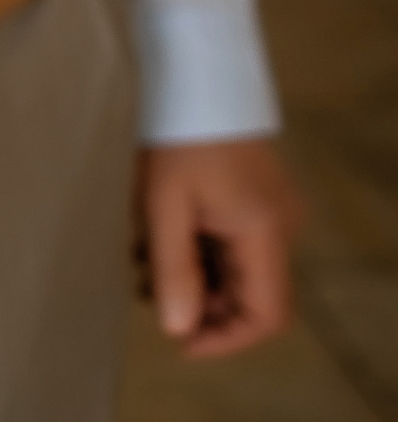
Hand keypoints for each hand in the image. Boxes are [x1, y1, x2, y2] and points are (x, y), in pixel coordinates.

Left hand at [136, 137, 301, 359]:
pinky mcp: (255, 199)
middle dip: (201, 306)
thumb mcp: (163, 207)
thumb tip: (178, 329)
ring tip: (142, 264)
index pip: (267, 315)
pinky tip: (156, 241)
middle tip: (146, 293)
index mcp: (265, 233)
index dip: (227, 340)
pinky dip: (198, 253)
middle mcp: (280, 228)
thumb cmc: (175, 138)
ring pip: (237, 270)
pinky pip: (232, 244)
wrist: (194, 79)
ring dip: (194, 278)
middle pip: (250, 294)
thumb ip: (174, 270)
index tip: (180, 342)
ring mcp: (270, 212)